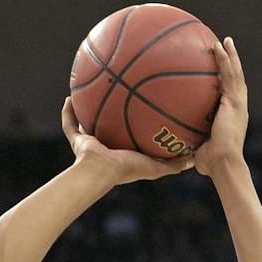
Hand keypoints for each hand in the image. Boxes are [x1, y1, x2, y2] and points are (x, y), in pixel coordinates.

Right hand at [61, 97, 193, 186]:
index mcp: (122, 153)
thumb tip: (193, 160)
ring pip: (85, 123)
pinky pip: (69, 123)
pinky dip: (67, 112)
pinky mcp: (76, 141)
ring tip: (88, 90)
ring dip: (85, 109)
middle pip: (106, 127)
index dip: (130, 126)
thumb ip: (173, 164)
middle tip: (114, 95)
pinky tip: (70, 96)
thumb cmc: (128, 168)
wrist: (102, 171)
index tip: (137, 111)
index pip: (127, 137)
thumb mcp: (155, 166)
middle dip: (107, 114)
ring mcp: (89, 144)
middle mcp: (104, 147)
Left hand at [193, 37, 247, 177]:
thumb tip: (174, 147)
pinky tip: (218, 47)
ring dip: (230, 56)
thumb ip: (190, 143)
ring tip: (224, 40)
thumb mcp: (198, 149)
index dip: (226, 82)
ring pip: (236, 74)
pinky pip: (229, 76)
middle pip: (236, 79)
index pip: (229, 95)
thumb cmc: (210, 163)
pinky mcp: (235, 102)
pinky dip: (225, 60)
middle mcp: (238, 108)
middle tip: (225, 47)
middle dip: (231, 63)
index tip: (220, 71)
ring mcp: (238, 104)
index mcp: (232, 117)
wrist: (224, 164)